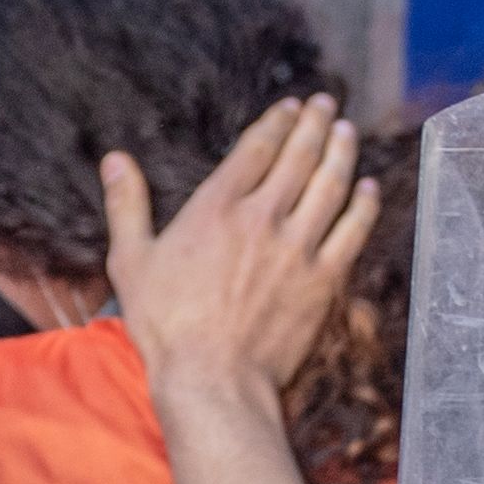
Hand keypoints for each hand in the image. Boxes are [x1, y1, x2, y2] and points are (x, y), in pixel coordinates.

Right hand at [105, 92, 372, 401]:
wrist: (213, 380)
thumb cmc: (166, 327)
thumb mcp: (131, 262)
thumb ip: (126, 205)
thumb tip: (114, 160)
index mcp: (216, 207)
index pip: (256, 148)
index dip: (276, 121)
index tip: (289, 106)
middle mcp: (262, 217)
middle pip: (298, 157)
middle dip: (314, 123)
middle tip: (325, 104)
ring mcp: (299, 248)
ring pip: (330, 184)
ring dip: (341, 152)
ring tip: (347, 131)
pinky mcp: (324, 280)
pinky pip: (353, 231)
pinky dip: (364, 205)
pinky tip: (370, 187)